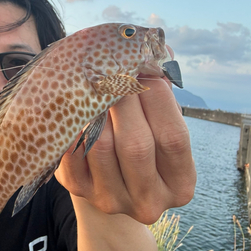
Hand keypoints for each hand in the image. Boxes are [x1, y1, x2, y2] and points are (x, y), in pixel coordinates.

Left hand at [55, 74, 195, 223]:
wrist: (109, 177)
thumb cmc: (141, 140)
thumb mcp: (159, 124)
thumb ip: (162, 92)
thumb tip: (157, 49)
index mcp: (180, 184)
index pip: (173, 137)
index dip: (158, 97)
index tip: (145, 67)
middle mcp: (148, 201)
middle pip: (136, 145)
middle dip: (125, 99)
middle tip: (114, 69)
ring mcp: (111, 199)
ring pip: (101, 147)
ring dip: (96, 108)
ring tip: (95, 82)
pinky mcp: (80, 190)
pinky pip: (71, 152)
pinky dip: (73, 123)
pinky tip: (76, 103)